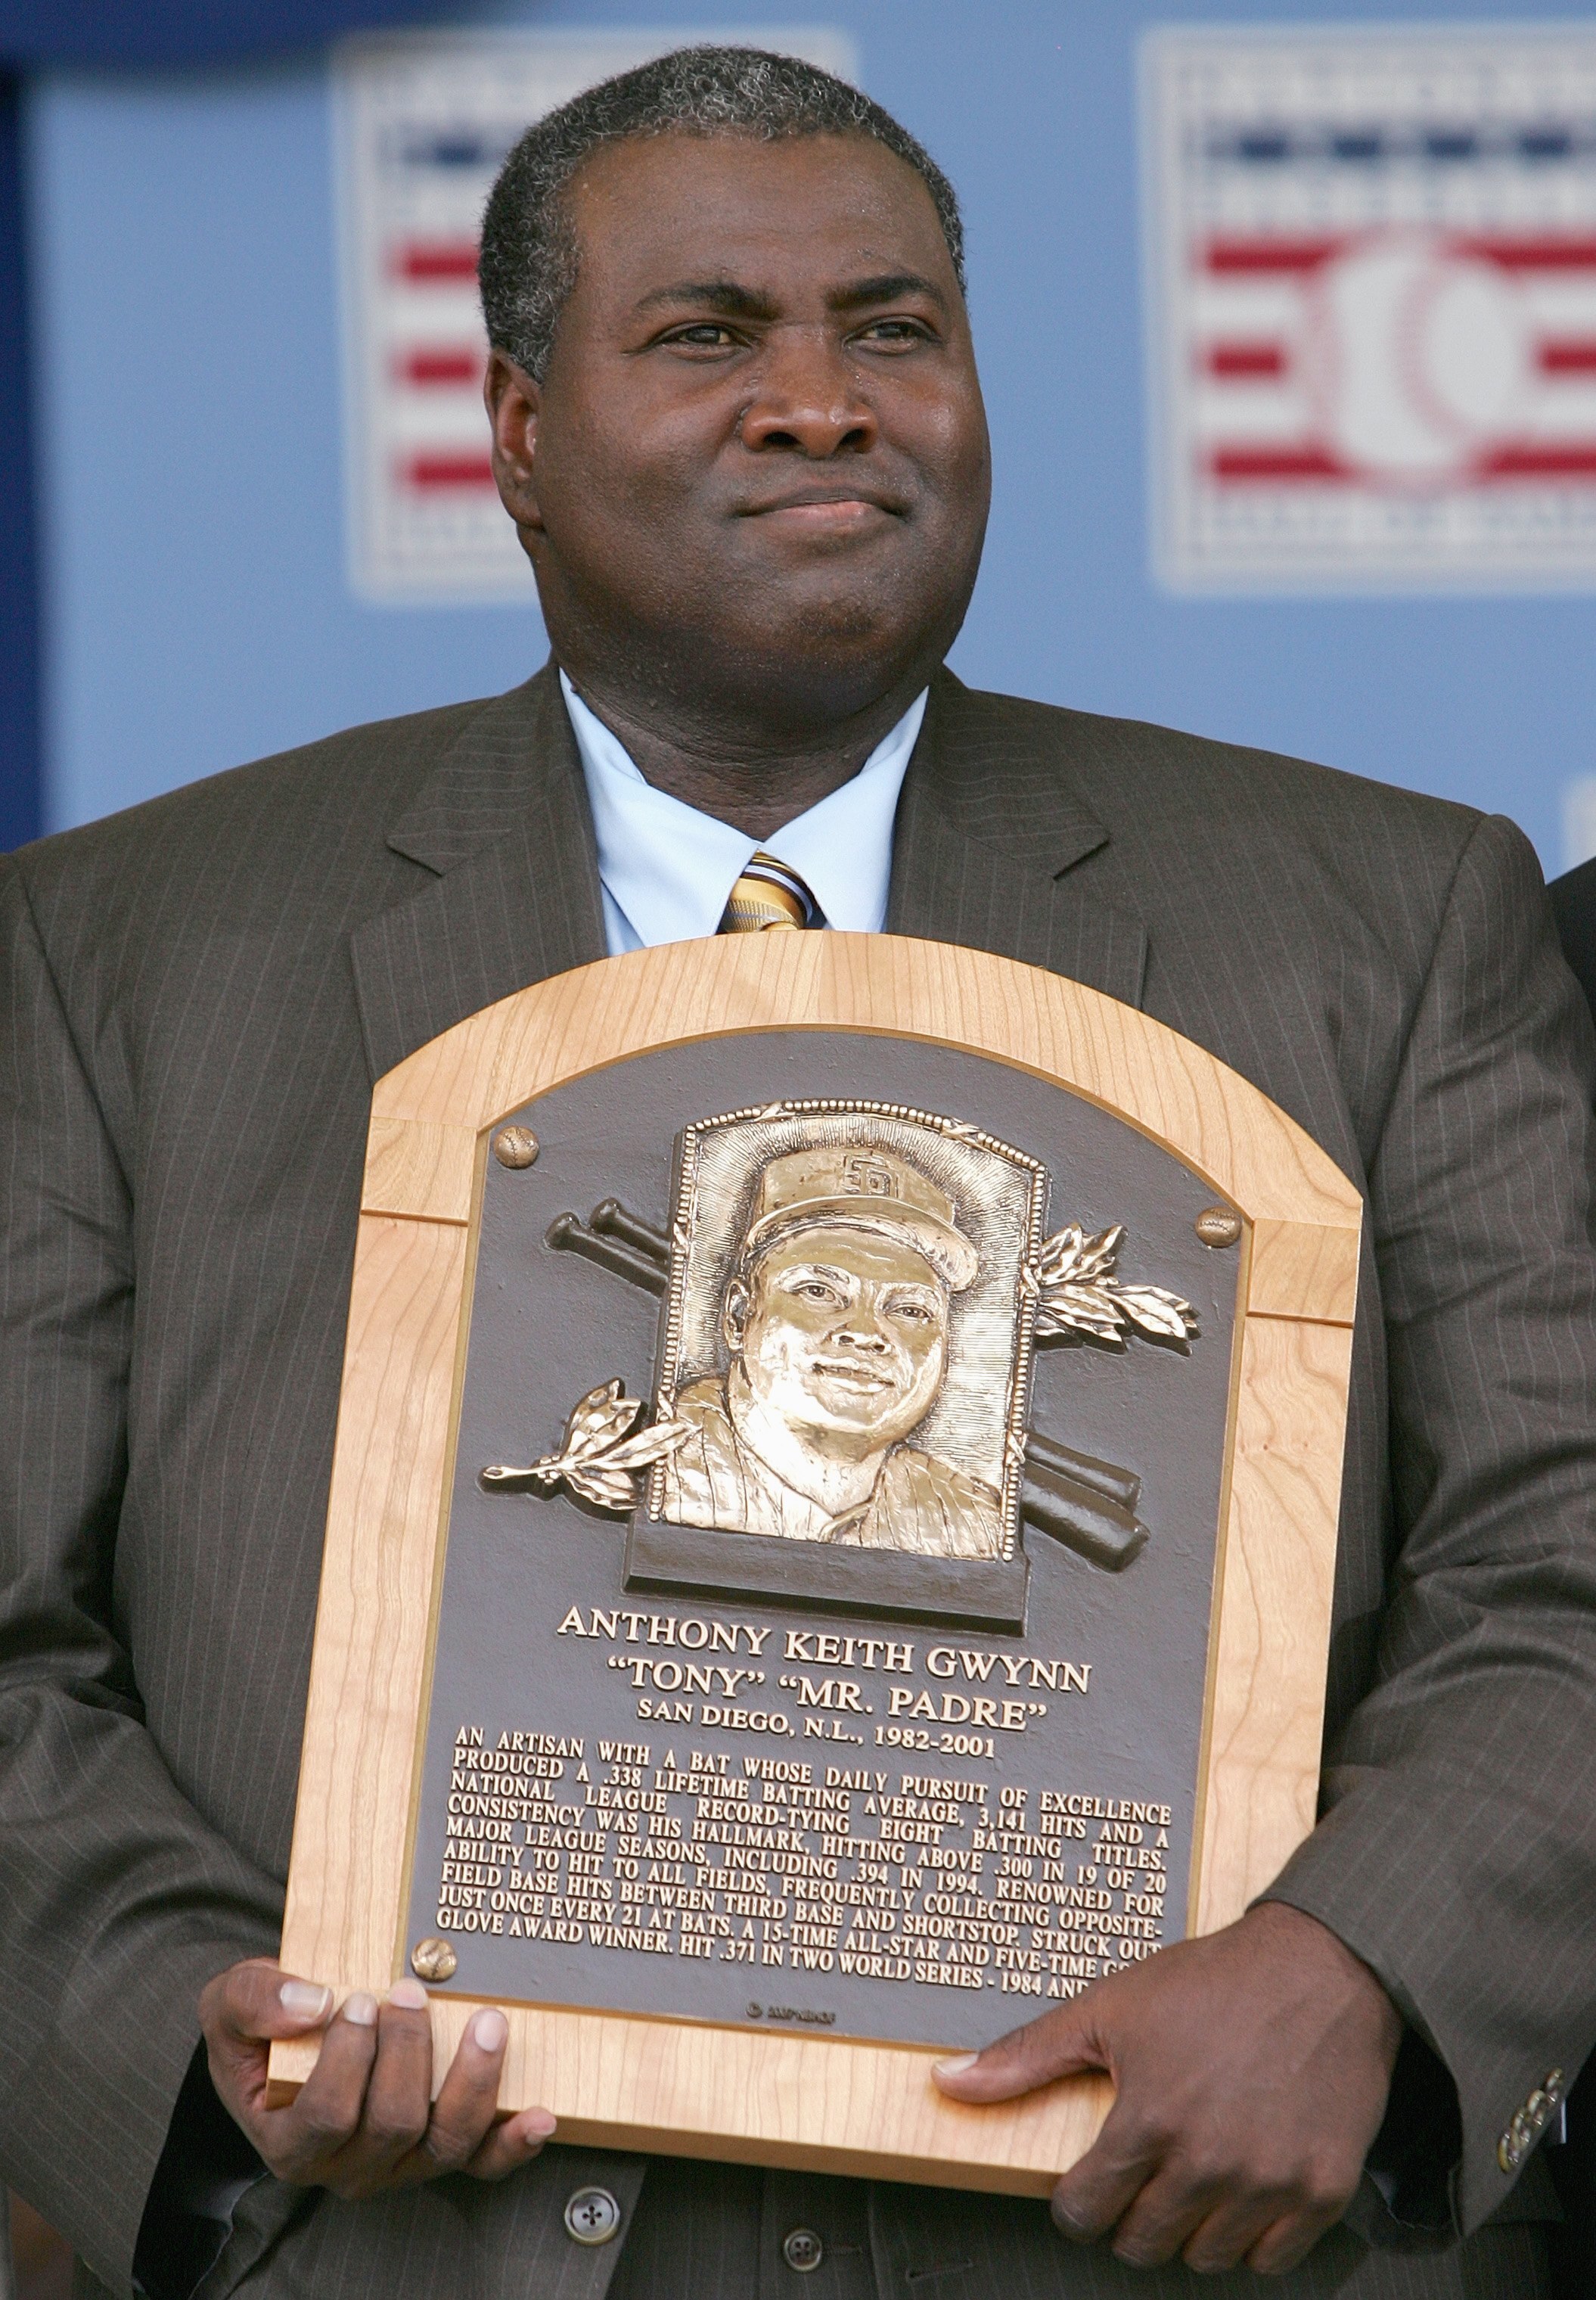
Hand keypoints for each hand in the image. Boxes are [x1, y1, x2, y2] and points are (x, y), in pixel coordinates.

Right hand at [199, 1957, 555, 2198]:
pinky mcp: (438, 2150)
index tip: (355, 2000)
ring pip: (444, 2141)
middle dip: (408, 2052)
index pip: (327, 2115)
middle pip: (392, 2123)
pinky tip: (537, 2115)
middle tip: (409, 1992)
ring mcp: (399, 2163)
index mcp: (292, 2142)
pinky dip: (513, 2142)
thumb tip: (310, 2002)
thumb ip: (254, 2000)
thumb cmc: (261, 2029)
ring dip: (472, 2080)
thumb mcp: (230, 2003)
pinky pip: (482, 2161)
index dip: (348, 2058)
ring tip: (487, 2023)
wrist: (284, 2047)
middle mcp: (347, 2167)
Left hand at [933, 1902, 1400, 2275]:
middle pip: (1142, 2246)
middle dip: (1129, 2219)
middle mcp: (1208, 2162)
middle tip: (1141, 2179)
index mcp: (1149, 2120)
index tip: (1089, 2185)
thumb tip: (949, 2082)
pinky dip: (1252, 2239)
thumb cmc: (1213, 1982)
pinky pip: (1272, 2260)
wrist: (1320, 1968)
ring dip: (1189, 2230)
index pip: (1085, 2214)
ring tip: (1190, 2180)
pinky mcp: (1321, 2190)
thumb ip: (1027, 2055)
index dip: (1077, 2203)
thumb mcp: (1110, 2007)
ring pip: (1204, 2258)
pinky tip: (1241, 2192)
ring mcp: (1269, 2183)